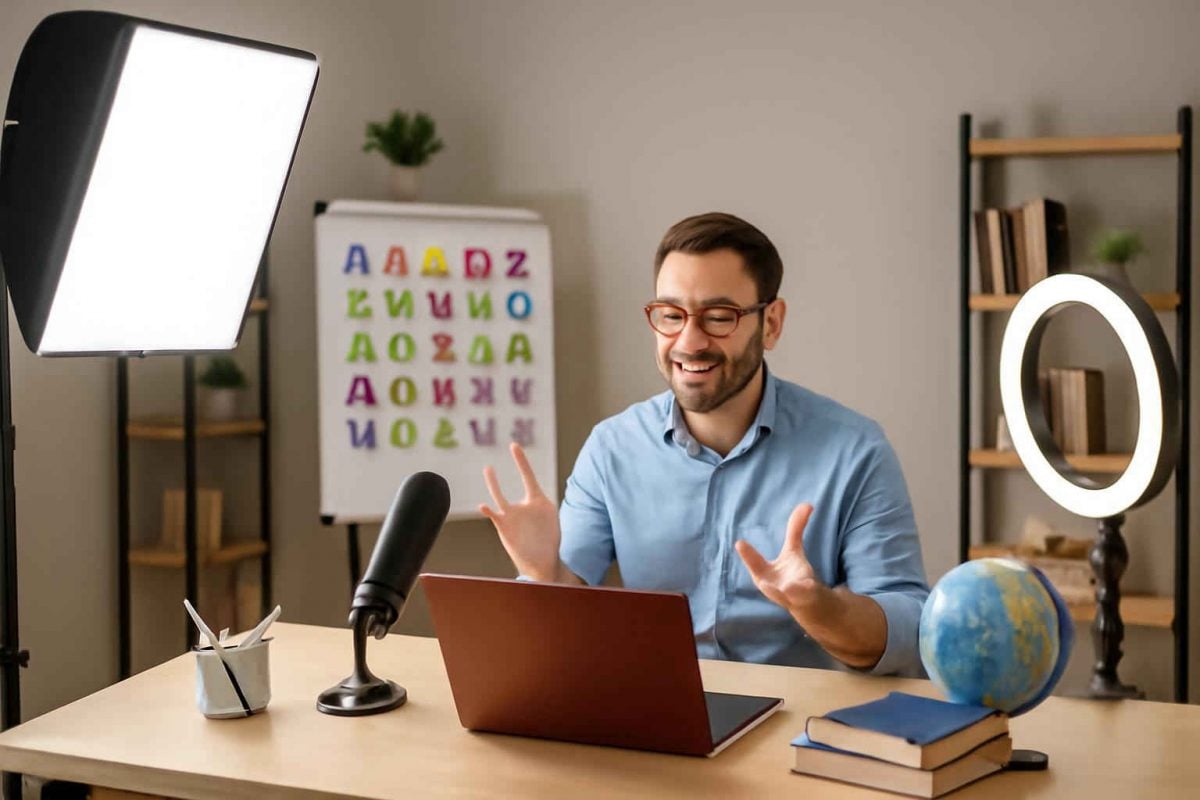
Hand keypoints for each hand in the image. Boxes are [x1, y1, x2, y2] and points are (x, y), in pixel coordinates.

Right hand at [480, 442, 564, 581]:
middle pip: (520, 480)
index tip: (514, 445)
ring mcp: (512, 515)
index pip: (529, 476)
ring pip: (500, 496)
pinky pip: (495, 516)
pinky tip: (483, 506)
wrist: (542, 560)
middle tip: (514, 445)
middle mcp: (523, 504)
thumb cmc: (548, 538)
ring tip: (489, 469)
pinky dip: (488, 510)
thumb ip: (544, 508)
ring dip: (494, 483)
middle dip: (519, 463)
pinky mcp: (504, 528)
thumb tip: (538, 501)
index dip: (522, 461)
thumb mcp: (551, 521)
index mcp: (537, 500)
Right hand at [735, 503, 828, 621]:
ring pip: (790, 594)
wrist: (806, 600)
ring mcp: (789, 596)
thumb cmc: (792, 572)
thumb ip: (795, 529)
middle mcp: (773, 586)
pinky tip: (810, 587)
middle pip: (768, 585)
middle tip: (764, 581)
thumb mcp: (792, 550)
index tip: (740, 542)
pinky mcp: (804, 602)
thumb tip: (807, 504)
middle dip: (768, 583)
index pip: (754, 564)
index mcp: (764, 574)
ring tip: (793, 587)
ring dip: (792, 590)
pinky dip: (806, 593)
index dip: (747, 554)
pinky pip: (805, 598)